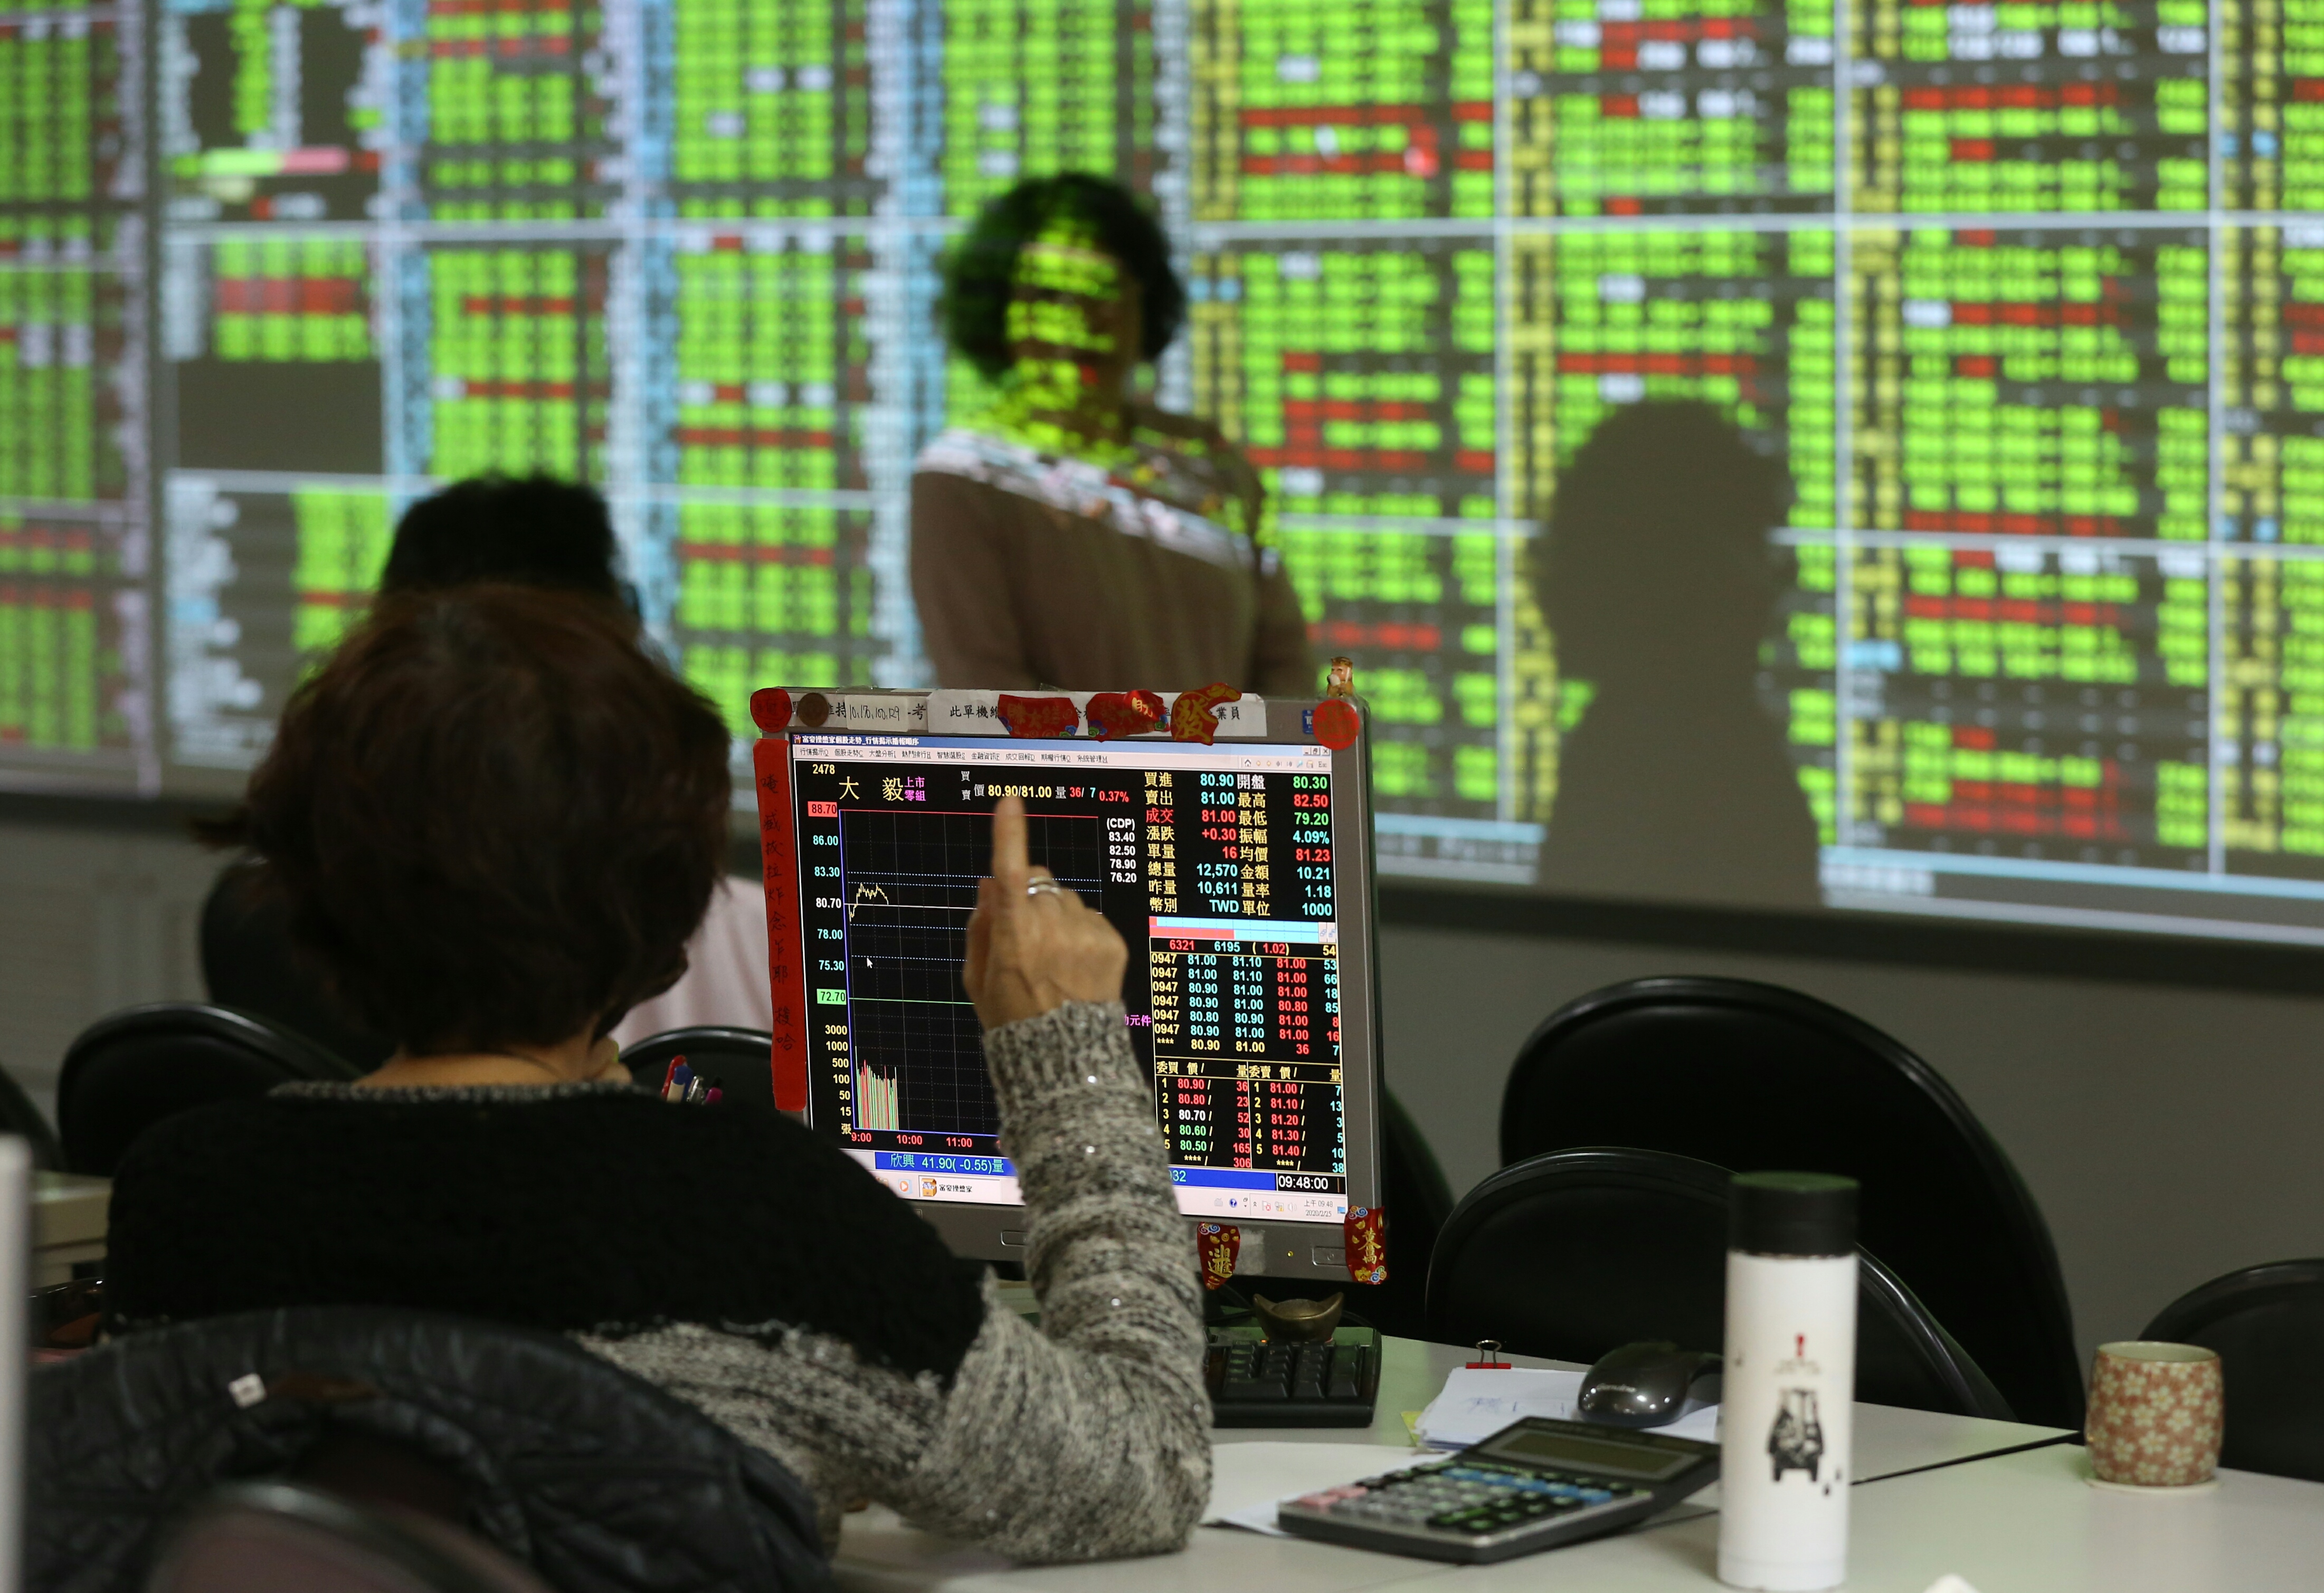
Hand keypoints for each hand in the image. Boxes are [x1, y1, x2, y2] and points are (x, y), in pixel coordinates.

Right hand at [963, 796, 1126, 1029]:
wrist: (1065, 1056)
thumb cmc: (1012, 1018)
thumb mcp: (978, 978)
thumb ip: (982, 926)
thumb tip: (990, 884)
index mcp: (1015, 936)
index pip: (1010, 873)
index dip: (1009, 834)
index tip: (1010, 802)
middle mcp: (1053, 929)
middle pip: (1039, 881)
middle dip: (1029, 895)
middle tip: (1026, 933)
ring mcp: (1086, 934)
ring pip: (1066, 898)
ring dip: (1057, 914)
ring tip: (1054, 957)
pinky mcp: (1112, 941)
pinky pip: (1091, 918)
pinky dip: (1081, 932)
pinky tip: (1075, 965)